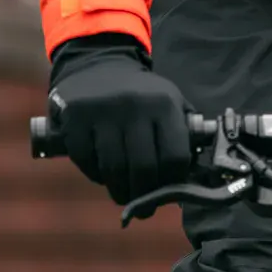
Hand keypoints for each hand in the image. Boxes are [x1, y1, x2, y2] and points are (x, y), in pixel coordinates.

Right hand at [47, 34, 194, 204]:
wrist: (98, 63)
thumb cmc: (141, 92)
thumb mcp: (170, 99)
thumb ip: (185, 130)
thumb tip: (195, 170)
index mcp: (164, 104)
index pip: (175, 156)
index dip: (173, 182)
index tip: (169, 193)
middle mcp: (135, 107)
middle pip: (144, 169)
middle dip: (145, 196)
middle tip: (144, 208)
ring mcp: (103, 113)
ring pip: (114, 170)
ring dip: (120, 191)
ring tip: (124, 196)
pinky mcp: (76, 120)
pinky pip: (87, 162)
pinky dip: (96, 175)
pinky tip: (103, 175)